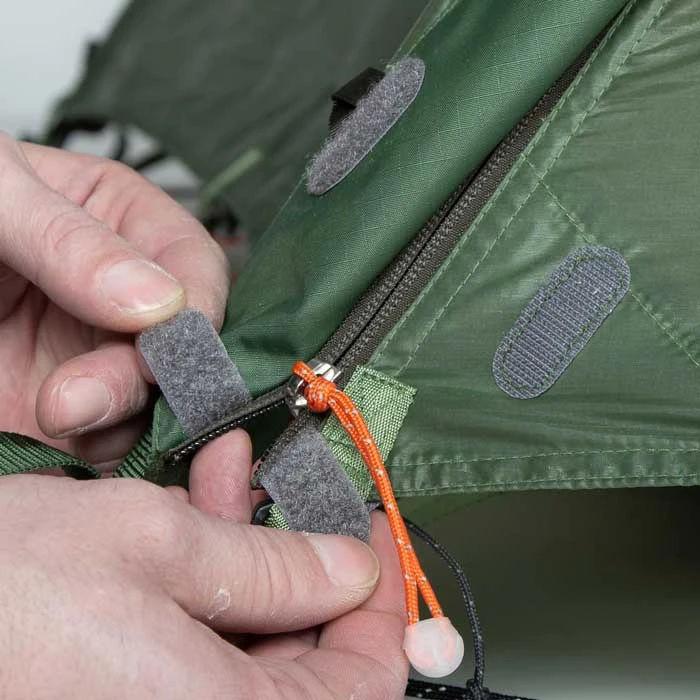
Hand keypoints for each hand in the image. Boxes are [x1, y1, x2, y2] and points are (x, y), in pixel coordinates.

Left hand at [0, 133, 229, 468]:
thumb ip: (72, 243)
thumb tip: (160, 303)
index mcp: (123, 226)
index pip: (196, 268)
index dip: (196, 308)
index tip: (168, 338)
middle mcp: (124, 300)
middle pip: (181, 347)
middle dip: (141, 376)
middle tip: (76, 397)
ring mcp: (97, 358)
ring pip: (155, 403)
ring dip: (115, 419)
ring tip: (50, 412)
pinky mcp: (67, 413)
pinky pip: (111, 443)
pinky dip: (94, 452)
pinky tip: (49, 439)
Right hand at [0, 430, 407, 698]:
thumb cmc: (5, 589)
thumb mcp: (153, 548)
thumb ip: (271, 566)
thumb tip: (351, 571)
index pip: (366, 682)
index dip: (384, 601)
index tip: (374, 528)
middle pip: (308, 661)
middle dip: (305, 557)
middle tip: (293, 482)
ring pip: (248, 641)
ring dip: (248, 550)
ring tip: (229, 468)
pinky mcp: (122, 694)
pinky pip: (194, 644)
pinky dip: (203, 576)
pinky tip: (189, 505)